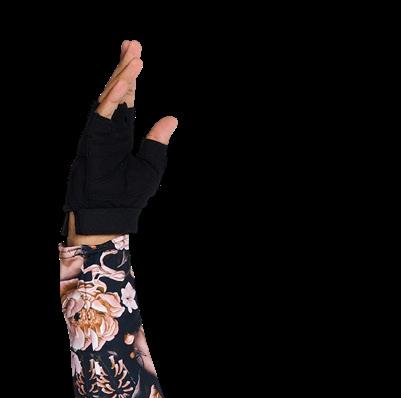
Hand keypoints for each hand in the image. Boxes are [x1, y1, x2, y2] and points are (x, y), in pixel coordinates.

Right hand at [62, 39, 178, 238]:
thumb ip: (157, 141)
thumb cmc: (127, 197)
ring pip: (110, 95)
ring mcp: (99, 130)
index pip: (126, 97)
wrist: (109, 216)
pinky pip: (103, 112)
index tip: (136, 53)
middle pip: (117, 89)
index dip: (131, 75)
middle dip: (124, 65)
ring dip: (122, 75)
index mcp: (120, 132)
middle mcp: (108, 126)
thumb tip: (172, 118)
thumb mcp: (150, 167)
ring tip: (134, 55)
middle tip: (133, 42)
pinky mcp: (93, 137)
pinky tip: (126, 82)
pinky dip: (115, 97)